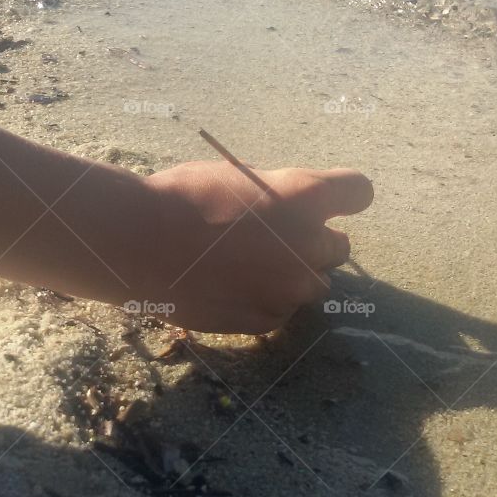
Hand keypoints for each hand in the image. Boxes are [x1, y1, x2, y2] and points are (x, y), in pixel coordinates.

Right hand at [141, 161, 373, 332]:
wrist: (138, 244)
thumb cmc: (181, 198)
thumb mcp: (237, 177)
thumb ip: (277, 194)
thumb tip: (288, 208)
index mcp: (305, 197)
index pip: (359, 192)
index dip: (345, 196)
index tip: (331, 202)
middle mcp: (308, 245)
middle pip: (340, 247)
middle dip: (314, 242)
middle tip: (276, 238)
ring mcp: (289, 288)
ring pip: (314, 284)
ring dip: (294, 275)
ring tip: (251, 267)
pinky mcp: (267, 319)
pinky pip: (282, 309)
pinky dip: (265, 300)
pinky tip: (230, 288)